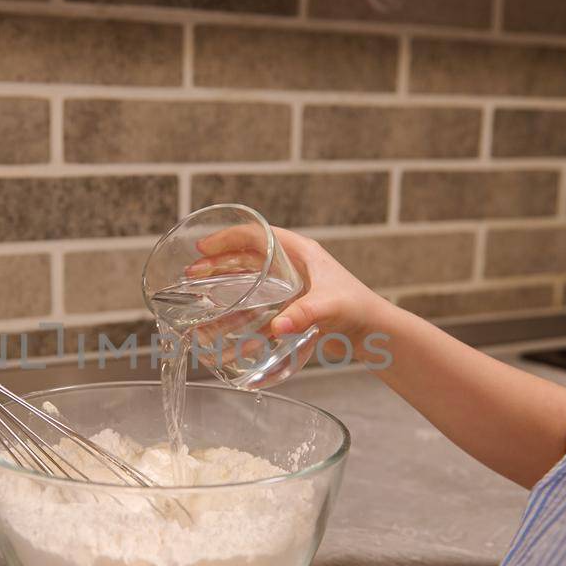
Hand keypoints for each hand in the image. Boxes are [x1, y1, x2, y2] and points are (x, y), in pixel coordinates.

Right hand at [191, 226, 388, 363]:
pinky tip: (221, 316)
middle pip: (246, 254)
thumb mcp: (330, 307)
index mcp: (299, 252)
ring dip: (223, 280)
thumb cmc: (358, 310)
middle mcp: (291, 264)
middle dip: (218, 261)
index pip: (256, 233)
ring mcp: (289, 285)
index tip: (204, 248)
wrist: (373, 331)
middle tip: (192, 271)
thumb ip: (305, 314)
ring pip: (248, 275)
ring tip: (198, 288)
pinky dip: (237, 303)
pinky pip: (256, 298)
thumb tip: (278, 326)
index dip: (228, 237)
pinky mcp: (288, 304)